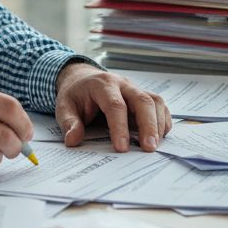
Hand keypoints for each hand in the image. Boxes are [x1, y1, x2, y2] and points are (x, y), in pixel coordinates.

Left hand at [54, 62, 170, 152]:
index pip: (115, 105)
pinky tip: (159, 137)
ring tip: (155, 146)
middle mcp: (122, 84)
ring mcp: (135, 89)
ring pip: (155, 101)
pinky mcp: (143, 96)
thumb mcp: (64, 107)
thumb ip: (69, 123)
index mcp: (102, 85)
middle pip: (142, 101)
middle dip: (148, 125)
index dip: (120, 127)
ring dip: (158, 124)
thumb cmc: (76, 94)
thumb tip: (73, 140)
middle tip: (149, 148)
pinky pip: (159, 105)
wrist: (83, 79)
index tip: (122, 148)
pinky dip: (162, 121)